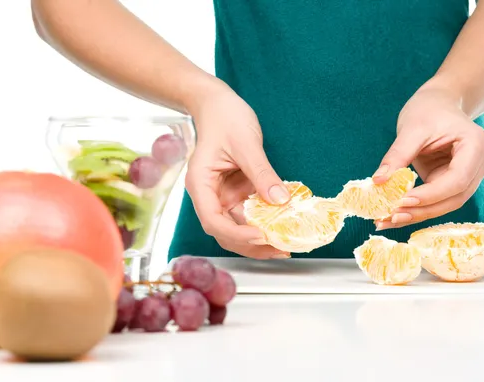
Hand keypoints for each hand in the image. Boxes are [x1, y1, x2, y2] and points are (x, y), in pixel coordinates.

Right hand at [185, 84, 291, 258]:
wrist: (218, 105)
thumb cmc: (225, 118)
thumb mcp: (246, 144)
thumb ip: (262, 173)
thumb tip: (280, 200)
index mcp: (200, 184)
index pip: (213, 219)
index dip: (236, 233)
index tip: (260, 236)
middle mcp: (209, 196)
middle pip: (224, 232)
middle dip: (250, 245)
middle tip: (279, 248)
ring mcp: (221, 196)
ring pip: (236, 228)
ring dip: (258, 240)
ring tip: (283, 245)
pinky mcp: (234, 194)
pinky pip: (247, 215)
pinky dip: (263, 224)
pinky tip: (280, 228)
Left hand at [372, 84, 483, 229]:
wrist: (440, 103)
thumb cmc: (429, 110)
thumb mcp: (412, 128)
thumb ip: (398, 155)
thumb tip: (378, 182)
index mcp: (476, 146)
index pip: (457, 180)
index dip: (431, 195)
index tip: (401, 201)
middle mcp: (479, 165)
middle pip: (454, 198)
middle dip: (421, 210)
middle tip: (389, 217)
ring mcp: (469, 176)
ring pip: (445, 204)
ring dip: (416, 215)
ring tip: (385, 220)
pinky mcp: (453, 184)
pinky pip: (435, 201)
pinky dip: (414, 209)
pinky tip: (391, 215)